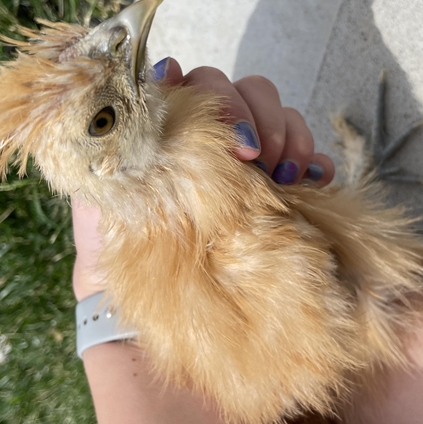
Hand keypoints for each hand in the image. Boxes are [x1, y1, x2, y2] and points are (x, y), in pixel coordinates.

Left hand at [72, 59, 335, 300]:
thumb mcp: (105, 216)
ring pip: (277, 113)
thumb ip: (111, 162)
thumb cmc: (128, 275)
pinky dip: (316, 161)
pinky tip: (317, 180)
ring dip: (287, 132)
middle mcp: (208, 145)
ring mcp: (249, 167)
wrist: (164, 338)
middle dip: (252, 112)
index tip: (217, 122)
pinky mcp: (284, 194)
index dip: (207, 91)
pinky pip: (310, 157)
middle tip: (253, 156)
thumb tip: (125, 112)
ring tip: (285, 175)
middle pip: (238, 90)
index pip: (188, 85)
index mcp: (166, 141)